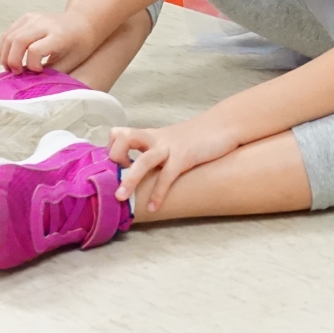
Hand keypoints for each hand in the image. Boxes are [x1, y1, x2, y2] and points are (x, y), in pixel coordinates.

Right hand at [0, 8, 99, 73]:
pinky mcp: (27, 17)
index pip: (35, 50)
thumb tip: (31, 83)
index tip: (37, 71)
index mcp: (58, 35)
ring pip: (9, 35)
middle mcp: (44, 23)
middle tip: (16, 73)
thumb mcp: (70, 62)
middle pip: (18, 41)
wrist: (84, 23)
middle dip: (12, 60)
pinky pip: (9, 31)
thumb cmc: (79, 45)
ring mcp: (34, 18)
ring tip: (10, 68)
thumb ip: (50, 72)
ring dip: (4, 54)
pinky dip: (5, 46)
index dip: (31, 65)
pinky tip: (9, 57)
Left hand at [110, 120, 239, 211]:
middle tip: (115, 176)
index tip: (116, 167)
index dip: (111, 149)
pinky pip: (167, 176)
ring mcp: (169, 147)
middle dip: (114, 157)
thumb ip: (153, 152)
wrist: (222, 125)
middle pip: (124, 137)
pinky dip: (159, 194)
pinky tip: (154, 207)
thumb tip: (139, 173)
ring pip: (144, 160)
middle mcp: (155, 139)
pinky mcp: (185, 157)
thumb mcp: (169, 141)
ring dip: (131, 179)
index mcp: (149, 135)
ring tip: (121, 198)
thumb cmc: (195, 138)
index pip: (118, 133)